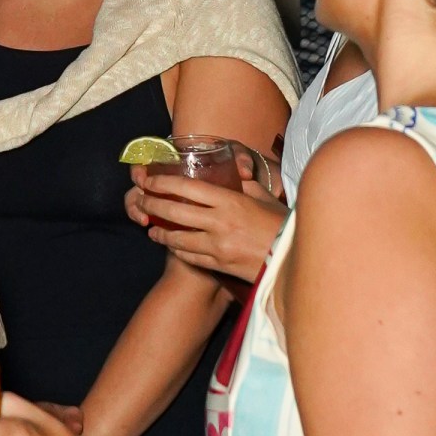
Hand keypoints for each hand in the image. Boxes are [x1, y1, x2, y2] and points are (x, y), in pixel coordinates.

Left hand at [126, 167, 286, 282]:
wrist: (293, 259)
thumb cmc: (281, 224)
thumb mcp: (263, 197)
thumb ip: (244, 184)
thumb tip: (235, 170)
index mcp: (230, 201)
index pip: (187, 187)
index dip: (163, 183)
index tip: (149, 180)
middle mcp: (220, 222)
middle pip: (175, 212)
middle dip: (153, 205)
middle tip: (141, 201)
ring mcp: (218, 246)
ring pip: (178, 238)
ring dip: (161, 232)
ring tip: (151, 228)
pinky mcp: (219, 264)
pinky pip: (190, 256)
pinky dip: (177, 249)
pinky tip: (171, 245)